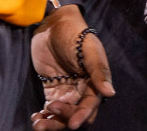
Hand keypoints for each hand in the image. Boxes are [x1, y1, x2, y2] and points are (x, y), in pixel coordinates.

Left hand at [31, 5, 112, 129]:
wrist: (54, 24)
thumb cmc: (75, 34)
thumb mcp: (89, 50)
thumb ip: (98, 71)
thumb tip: (110, 93)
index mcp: (94, 82)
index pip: (90, 105)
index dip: (82, 115)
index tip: (72, 124)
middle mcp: (81, 90)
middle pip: (75, 113)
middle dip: (64, 119)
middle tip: (51, 110)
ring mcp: (66, 90)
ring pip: (61, 115)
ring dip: (51, 123)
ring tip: (37, 123)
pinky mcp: (51, 89)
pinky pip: (49, 109)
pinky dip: (44, 117)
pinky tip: (36, 118)